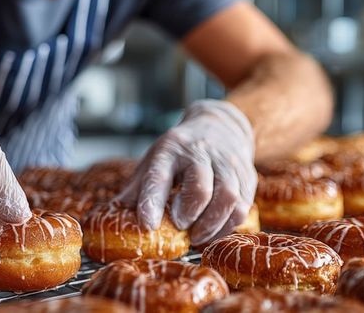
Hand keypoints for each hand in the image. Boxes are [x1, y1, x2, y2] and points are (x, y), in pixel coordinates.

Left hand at [117, 99, 255, 243]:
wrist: (220, 126)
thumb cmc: (180, 152)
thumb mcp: (154, 161)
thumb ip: (137, 188)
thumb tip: (115, 213)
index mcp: (170, 149)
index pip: (159, 175)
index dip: (152, 201)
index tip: (147, 225)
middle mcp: (200, 153)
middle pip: (200, 187)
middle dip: (189, 213)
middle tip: (180, 227)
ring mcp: (227, 164)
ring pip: (228, 199)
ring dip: (211, 225)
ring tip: (196, 236)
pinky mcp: (247, 176)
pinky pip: (243, 207)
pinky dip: (227, 226)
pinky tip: (213, 231)